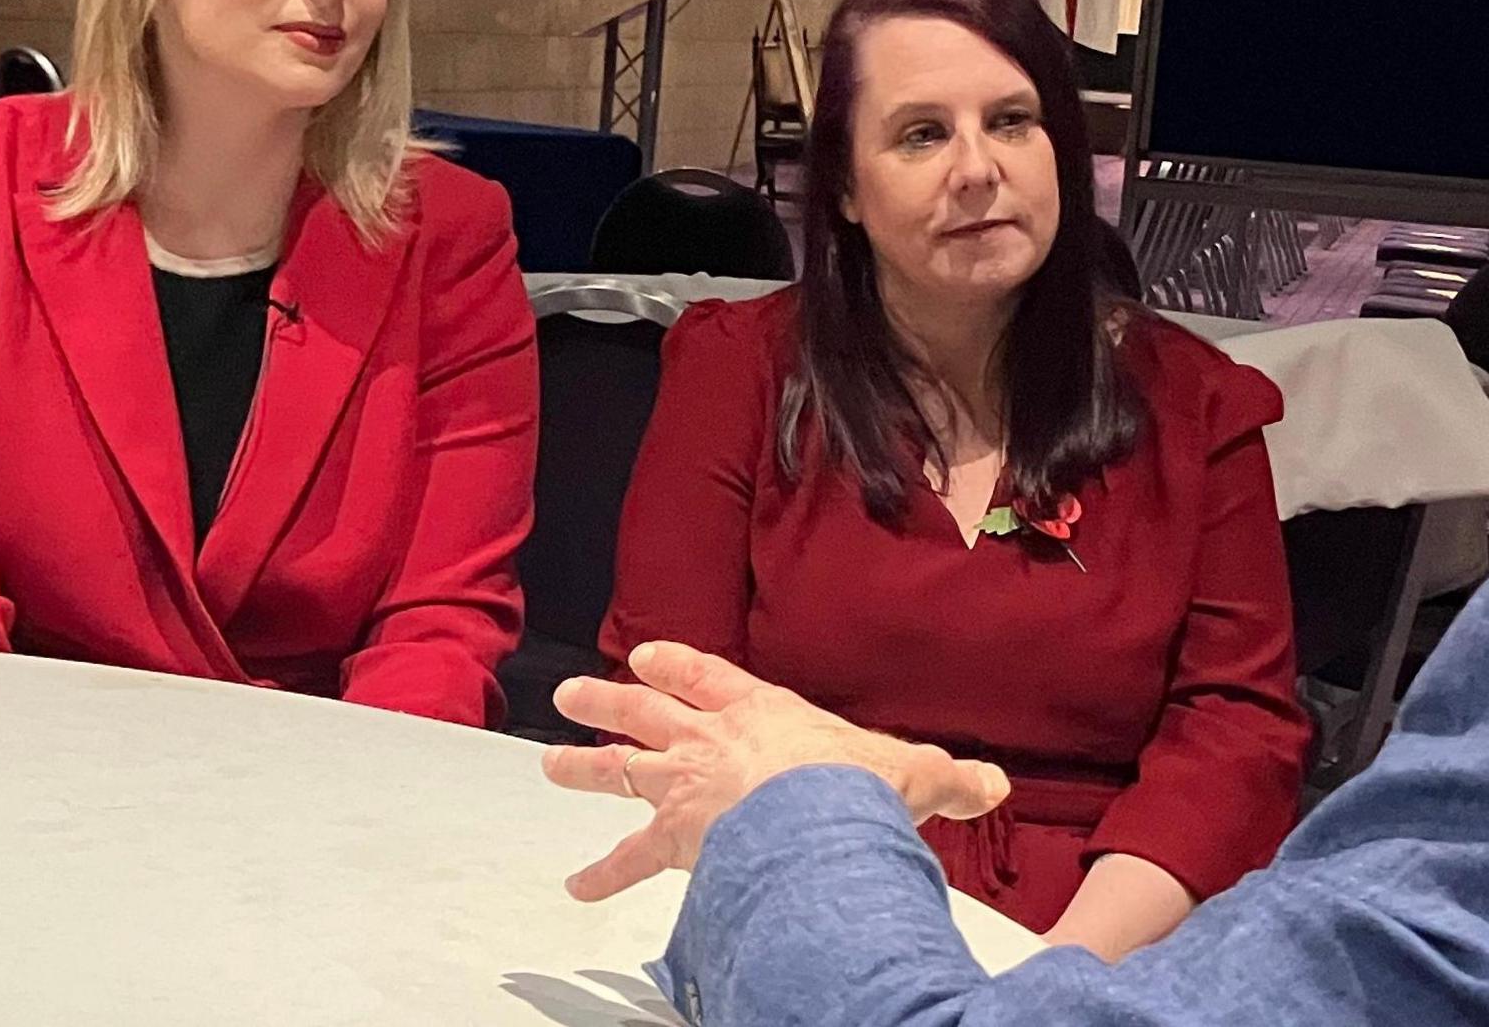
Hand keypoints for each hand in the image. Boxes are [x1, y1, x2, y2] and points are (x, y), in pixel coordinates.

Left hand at [540, 641, 1010, 901]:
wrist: (818, 818)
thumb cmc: (857, 788)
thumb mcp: (912, 772)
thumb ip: (948, 778)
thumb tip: (991, 783)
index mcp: (760, 711)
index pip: (707, 675)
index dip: (675, 665)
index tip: (647, 657)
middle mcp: (710, 739)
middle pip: (643, 710)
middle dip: (605, 700)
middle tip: (571, 692)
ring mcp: (685, 784)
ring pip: (618, 766)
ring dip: (581, 764)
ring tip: (549, 761)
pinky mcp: (676, 836)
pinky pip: (630, 857)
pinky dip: (602, 873)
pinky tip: (576, 884)